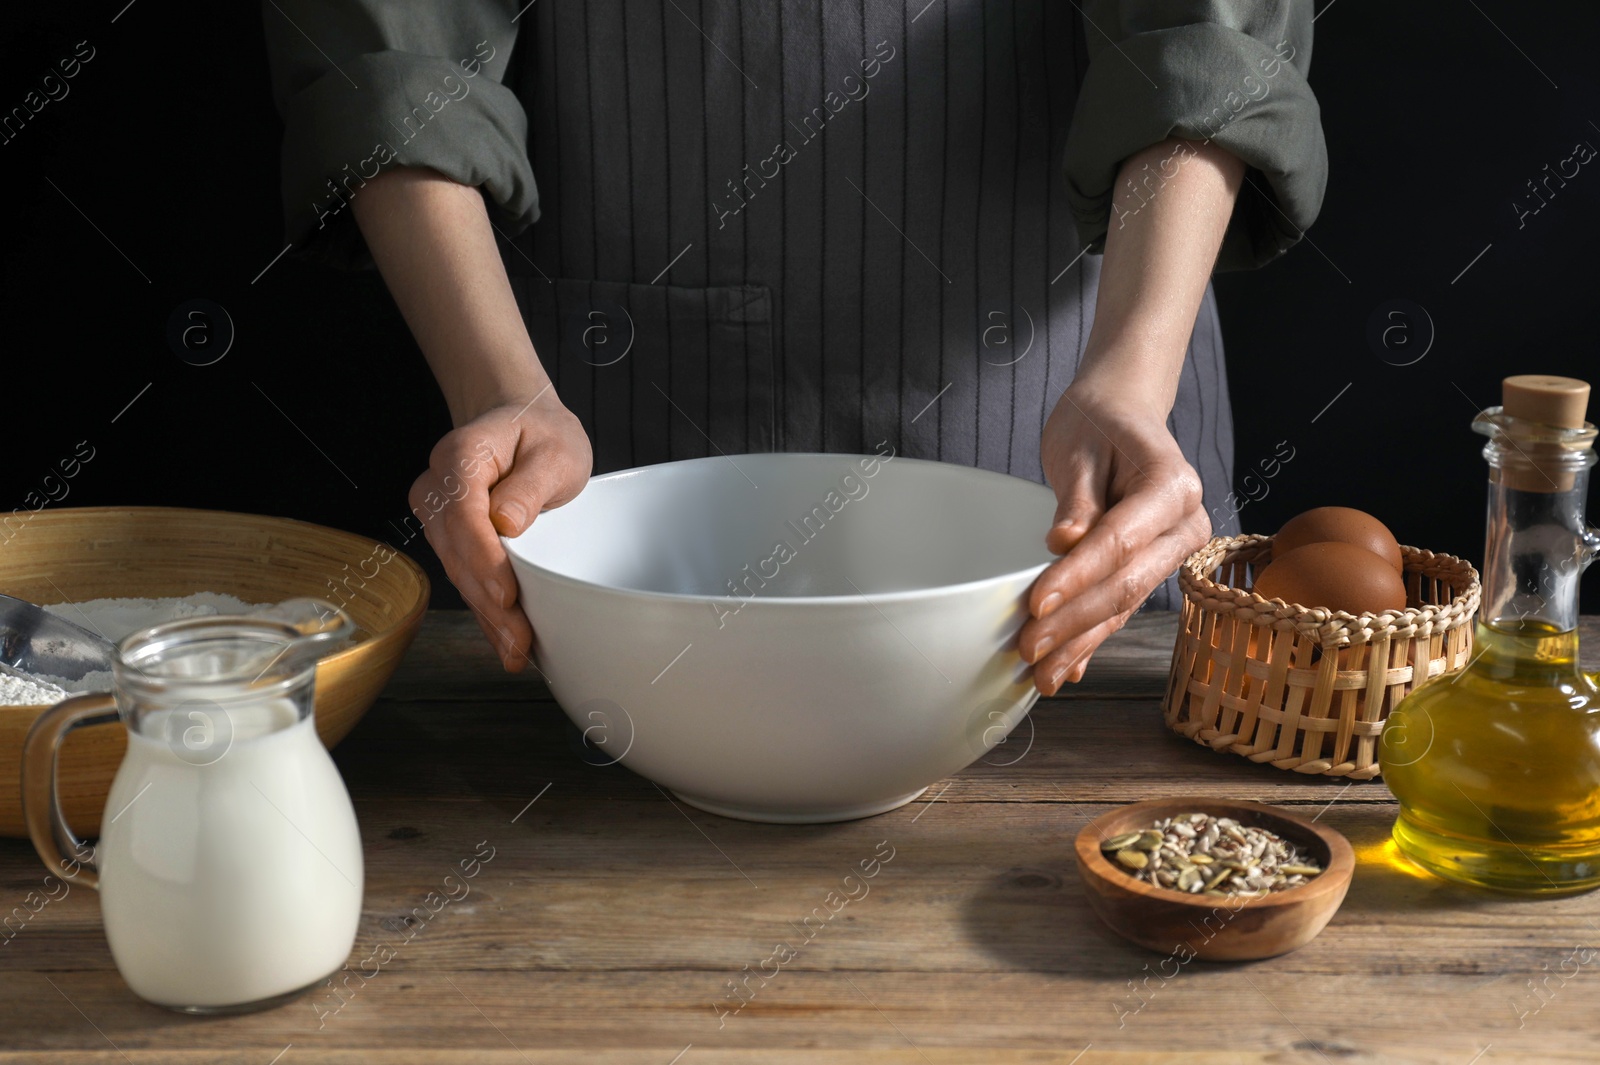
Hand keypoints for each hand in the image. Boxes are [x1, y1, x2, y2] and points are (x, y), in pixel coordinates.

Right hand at [410, 394, 591, 671]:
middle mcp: (437, 485)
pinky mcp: (449, 536)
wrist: (519, 423)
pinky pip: (465, 575)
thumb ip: (530, 485)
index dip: (483, 558)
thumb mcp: (555, 450)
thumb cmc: (541, 434)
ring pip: (458, 570)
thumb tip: (507, 524)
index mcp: (461, 455)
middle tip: (518, 640)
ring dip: (486, 614)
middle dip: (487, 600)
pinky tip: (503, 641)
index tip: (506, 594)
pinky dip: (485, 609)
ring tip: (515, 650)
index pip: (464, 513)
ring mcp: (438, 513)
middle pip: (457, 551)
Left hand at [1020, 379, 1209, 693]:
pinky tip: (1066, 669)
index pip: (1120, 541)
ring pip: (1124, 606)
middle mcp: (1185, 524)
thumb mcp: (1079, 448)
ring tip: (1040, 675)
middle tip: (1028, 647)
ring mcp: (1173, 551)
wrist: (1121, 413)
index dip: (1077, 576)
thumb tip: (1064, 543)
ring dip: (1080, 643)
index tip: (1035, 602)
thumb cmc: (1098, 423)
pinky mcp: (1152, 567)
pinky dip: (1090, 639)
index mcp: (1173, 485)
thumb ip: (1077, 499)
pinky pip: (1120, 607)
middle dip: (1074, 622)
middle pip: (1126, 583)